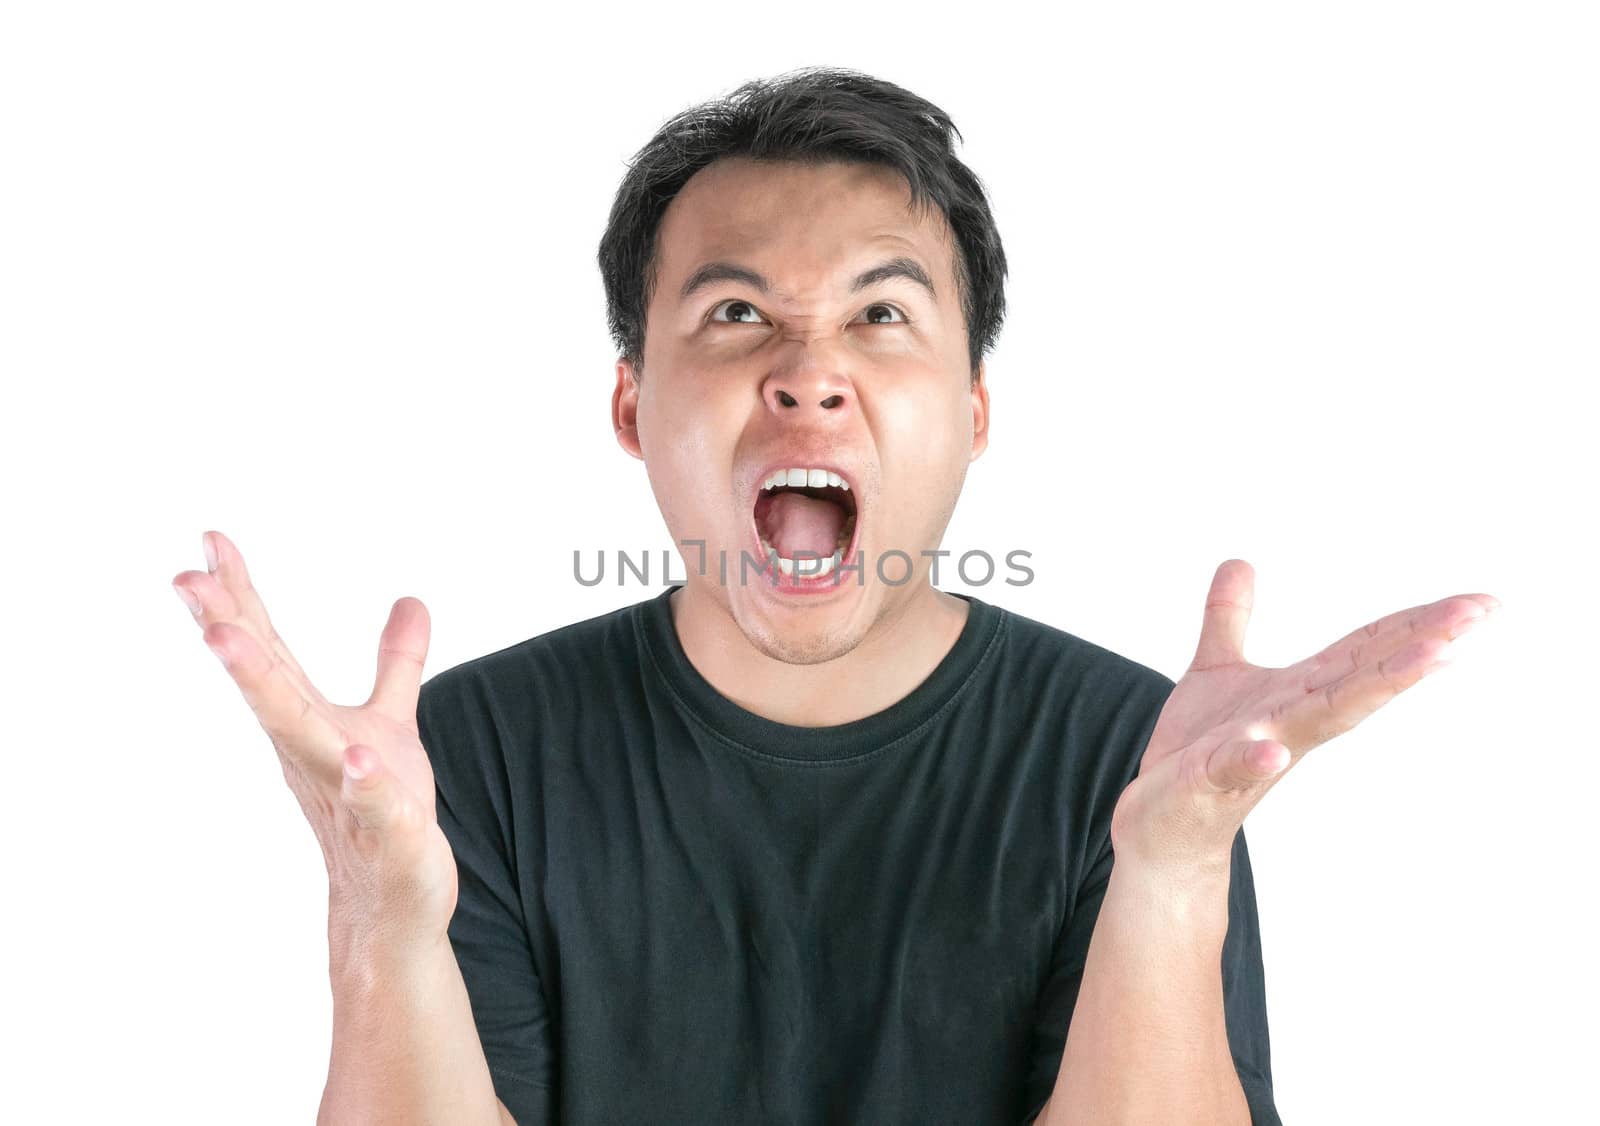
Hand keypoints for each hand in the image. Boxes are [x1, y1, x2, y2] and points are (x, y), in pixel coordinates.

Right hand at [173, 530, 455, 953]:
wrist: (389, 908)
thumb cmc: (380, 814)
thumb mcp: (391, 725)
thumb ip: (397, 664)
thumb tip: (412, 601)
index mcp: (309, 722)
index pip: (270, 650)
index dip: (241, 597)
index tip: (209, 541)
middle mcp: (313, 752)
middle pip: (266, 683)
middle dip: (229, 628)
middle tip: (186, 580)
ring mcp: (344, 793)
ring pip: (302, 736)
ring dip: (264, 688)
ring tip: (229, 638)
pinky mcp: (387, 835)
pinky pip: (374, 805)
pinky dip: (364, 781)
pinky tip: (356, 757)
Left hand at [1110, 559, 1499, 876]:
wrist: (1162, 829)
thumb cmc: (1198, 753)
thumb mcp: (1214, 671)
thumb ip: (1228, 617)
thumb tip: (1240, 561)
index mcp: (1297, 693)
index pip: (1366, 649)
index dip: (1419, 623)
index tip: (1482, 601)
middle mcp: (1291, 721)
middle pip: (1365, 676)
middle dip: (1421, 644)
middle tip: (1478, 614)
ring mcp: (1256, 753)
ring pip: (1323, 719)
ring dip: (1374, 688)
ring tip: (1430, 657)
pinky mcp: (1210, 781)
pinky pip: (1235, 767)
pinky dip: (1255, 758)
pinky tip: (1273, 750)